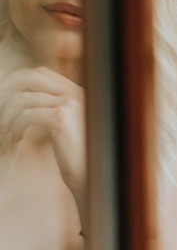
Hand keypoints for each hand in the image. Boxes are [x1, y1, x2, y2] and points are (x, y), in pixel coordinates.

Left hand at [0, 67, 85, 206]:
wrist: (94, 176)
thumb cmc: (77, 157)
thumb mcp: (65, 126)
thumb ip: (51, 107)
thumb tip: (20, 95)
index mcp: (79, 92)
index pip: (40, 73)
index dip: (16, 82)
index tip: (3, 98)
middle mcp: (76, 93)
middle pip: (29, 78)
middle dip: (6, 92)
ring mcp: (70, 104)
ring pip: (22, 99)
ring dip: (7, 116)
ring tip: (6, 131)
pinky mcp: (61, 118)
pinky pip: (25, 115)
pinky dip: (15, 127)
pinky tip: (16, 139)